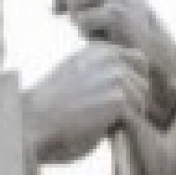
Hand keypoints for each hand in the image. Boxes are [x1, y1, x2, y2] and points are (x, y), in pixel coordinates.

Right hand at [22, 41, 152, 165]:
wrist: (31, 122)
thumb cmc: (50, 109)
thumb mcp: (77, 78)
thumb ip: (103, 76)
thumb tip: (134, 88)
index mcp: (98, 49)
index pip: (138, 61)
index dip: (133, 83)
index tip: (117, 101)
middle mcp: (109, 56)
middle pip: (144, 83)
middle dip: (131, 102)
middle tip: (102, 115)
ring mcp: (116, 75)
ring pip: (141, 101)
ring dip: (125, 115)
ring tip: (96, 120)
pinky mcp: (119, 97)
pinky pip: (136, 115)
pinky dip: (120, 125)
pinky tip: (97, 126)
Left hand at [47, 0, 175, 115]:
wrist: (152, 48)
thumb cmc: (120, 23)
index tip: (65, 6)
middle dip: (64, 1)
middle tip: (81, 20)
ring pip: (72, 3)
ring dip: (79, 21)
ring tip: (98, 29)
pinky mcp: (115, 12)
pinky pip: (81, 20)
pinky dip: (87, 33)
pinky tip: (103, 37)